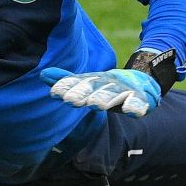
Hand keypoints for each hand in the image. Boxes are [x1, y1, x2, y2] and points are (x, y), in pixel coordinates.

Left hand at [41, 66, 159, 117]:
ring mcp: (125, 90)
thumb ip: (67, 80)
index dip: (67, 87)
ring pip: (115, 94)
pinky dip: (136, 106)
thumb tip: (43, 74)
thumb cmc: (107, 85)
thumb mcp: (87, 82)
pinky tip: (132, 111)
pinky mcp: (142, 99)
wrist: (142, 80)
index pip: (78, 83)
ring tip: (96, 105)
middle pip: (95, 88)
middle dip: (83, 93)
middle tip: (71, 101)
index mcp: (94, 80)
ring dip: (105, 98)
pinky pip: (139, 103)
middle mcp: (108, 84)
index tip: (54, 93)